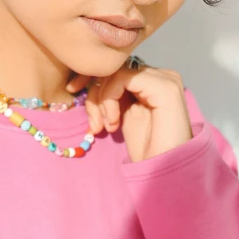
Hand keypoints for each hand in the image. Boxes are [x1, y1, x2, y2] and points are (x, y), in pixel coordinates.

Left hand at [66, 61, 192, 161]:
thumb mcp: (121, 114)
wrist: (162, 172)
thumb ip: (112, 94)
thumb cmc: (144, 149)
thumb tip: (87, 79)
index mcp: (153, 80)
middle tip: (92, 123)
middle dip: (94, 92)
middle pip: (115, 67)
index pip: (116, 66)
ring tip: (104, 126)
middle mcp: (162, 75)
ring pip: (116, 71)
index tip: (72, 89)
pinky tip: (113, 122)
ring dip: (101, 100)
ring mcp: (166, 79)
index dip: (91, 75)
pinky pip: (124, 78)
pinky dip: (110, 98)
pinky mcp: (166, 88)